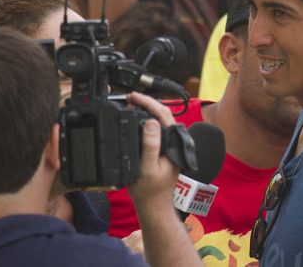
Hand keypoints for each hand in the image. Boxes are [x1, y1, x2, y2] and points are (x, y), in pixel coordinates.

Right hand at [124, 92, 202, 265]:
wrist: (153, 205)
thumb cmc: (150, 191)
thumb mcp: (147, 168)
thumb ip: (150, 146)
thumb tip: (151, 123)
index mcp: (174, 142)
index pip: (163, 114)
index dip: (148, 102)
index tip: (133, 97)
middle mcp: (174, 141)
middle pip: (161, 114)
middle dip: (145, 102)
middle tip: (128, 97)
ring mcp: (169, 144)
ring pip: (158, 120)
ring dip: (145, 110)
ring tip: (130, 104)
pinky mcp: (162, 148)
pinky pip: (154, 128)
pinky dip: (143, 120)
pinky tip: (134, 119)